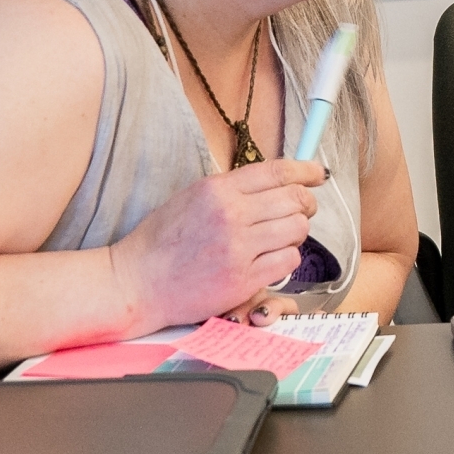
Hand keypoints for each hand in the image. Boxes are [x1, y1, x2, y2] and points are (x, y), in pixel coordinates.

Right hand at [111, 159, 323, 325]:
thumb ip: (233, 189)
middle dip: (306, 204)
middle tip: (302, 211)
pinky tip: (270, 260)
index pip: (278, 171)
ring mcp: (238, 248)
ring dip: (296, 233)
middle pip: (295, 200)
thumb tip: (275, 181)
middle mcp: (231, 214)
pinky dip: (285, 258)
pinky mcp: (243, 279)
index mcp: (218, 189)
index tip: (318, 173)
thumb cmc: (161, 242)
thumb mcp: (193, 197)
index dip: (306, 170)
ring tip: (280, 238)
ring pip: (297, 230)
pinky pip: (288, 261)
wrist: (136, 283)